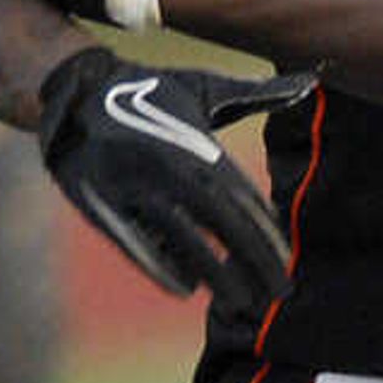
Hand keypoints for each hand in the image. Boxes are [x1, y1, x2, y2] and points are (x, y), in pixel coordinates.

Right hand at [35, 46, 313, 307]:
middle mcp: (165, 164)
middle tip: (281, 291)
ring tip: (243, 302)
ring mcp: (129, 184)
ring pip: (179, 237)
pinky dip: (157, 265)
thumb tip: (309, 80)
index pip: (241, 195)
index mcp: (193, 141)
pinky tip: (186, 290)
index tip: (288, 259)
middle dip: (254, 259)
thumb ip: (256, 93)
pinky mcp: (97, 200)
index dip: (265, 231)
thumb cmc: (149, 91)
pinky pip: (131, 240)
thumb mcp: (203, 86)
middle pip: (220, 221)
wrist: (73, 88)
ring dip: (214, 273)